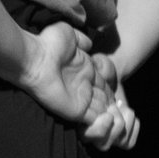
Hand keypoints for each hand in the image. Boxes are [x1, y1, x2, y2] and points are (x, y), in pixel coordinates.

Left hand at [19, 23, 137, 149]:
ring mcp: (79, 100)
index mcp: (83, 70)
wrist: (33, 57)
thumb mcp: (68, 34)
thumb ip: (81, 39)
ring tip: (124, 119)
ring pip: (102, 111)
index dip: (112, 89)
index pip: (103, 83)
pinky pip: (95, 120)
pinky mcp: (76, 111)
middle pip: (104, 99)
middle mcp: (82, 86)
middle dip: (114, 104)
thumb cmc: (47, 44)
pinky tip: (114, 120)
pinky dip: (105, 123)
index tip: (120, 95)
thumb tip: (90, 44)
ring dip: (113, 115)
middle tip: (124, 111)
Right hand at [81, 52, 140, 151]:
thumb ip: (93, 66)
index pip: (86, 136)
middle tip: (115, 107)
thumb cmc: (98, 69)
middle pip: (104, 145)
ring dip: (125, 122)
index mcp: (78, 119)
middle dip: (115, 125)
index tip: (109, 113)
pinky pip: (129, 142)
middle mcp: (90, 132)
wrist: (109, 75)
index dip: (99, 127)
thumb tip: (96, 64)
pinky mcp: (120, 137)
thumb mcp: (94, 64)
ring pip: (119, 143)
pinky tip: (127, 111)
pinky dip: (133, 125)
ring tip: (121, 105)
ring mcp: (106, 136)